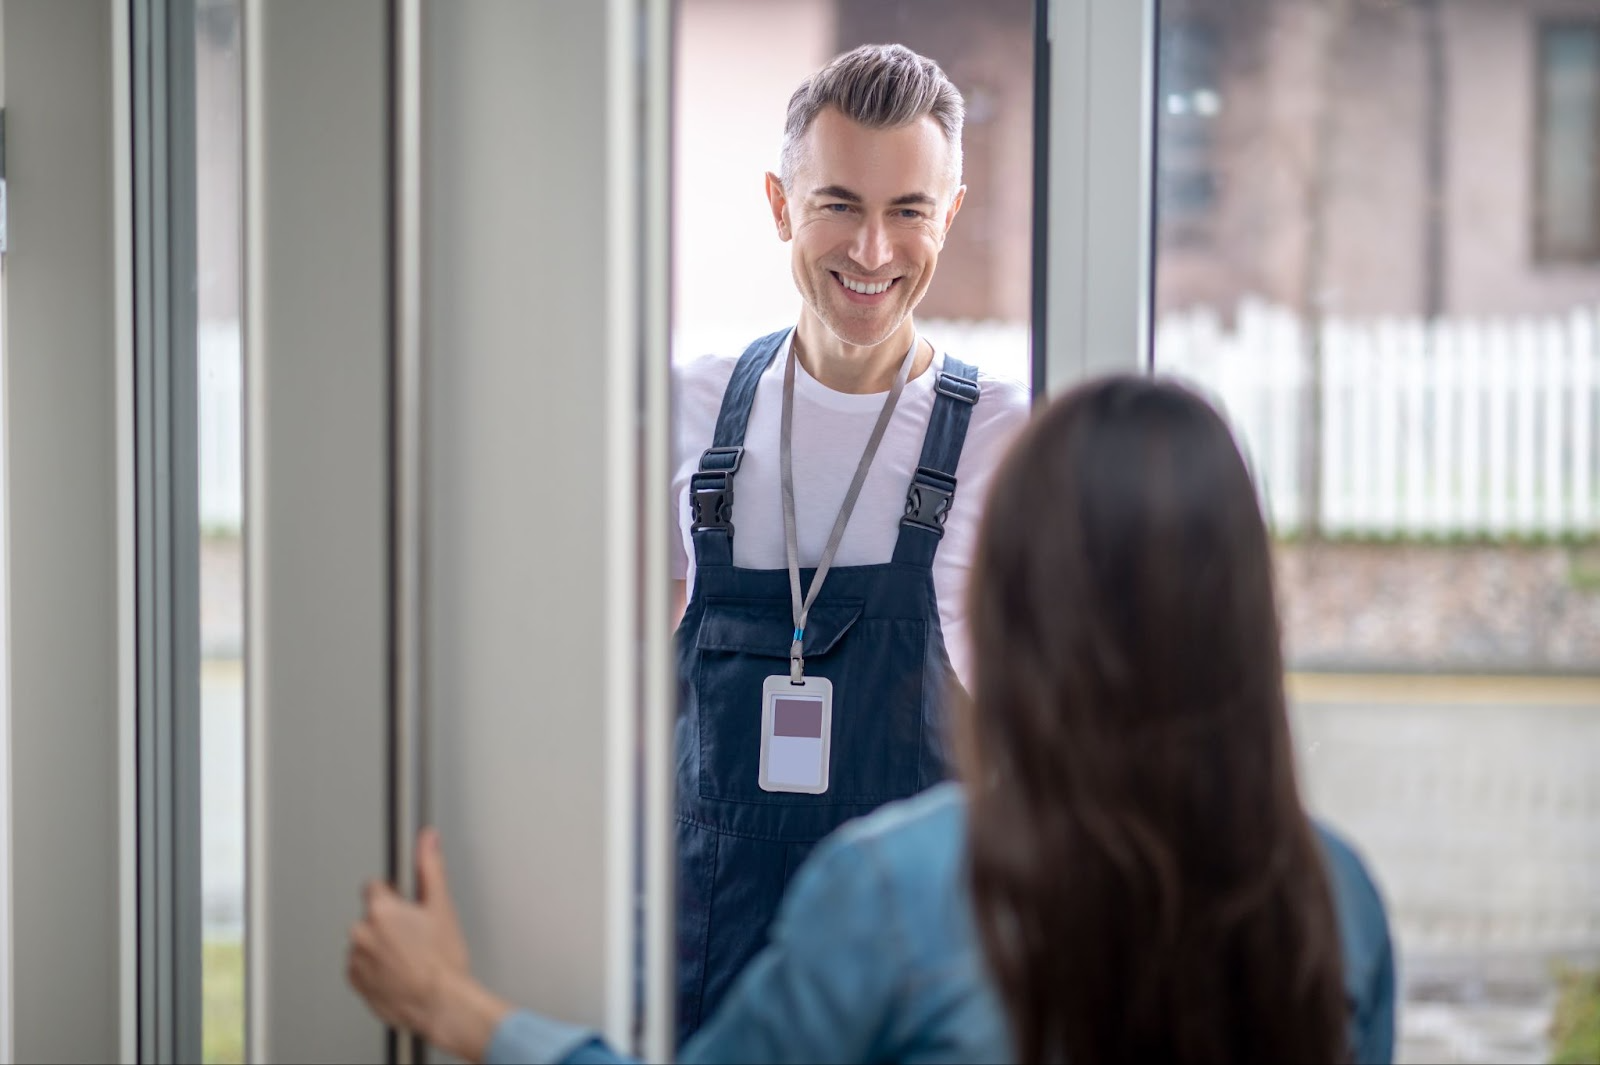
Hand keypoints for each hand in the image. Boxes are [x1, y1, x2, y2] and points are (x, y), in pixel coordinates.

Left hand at [347, 828, 505, 1055]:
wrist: (441, 1004)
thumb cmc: (443, 962)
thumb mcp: (442, 908)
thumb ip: (430, 867)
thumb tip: (427, 839)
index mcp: (381, 910)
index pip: (375, 887)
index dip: (395, 896)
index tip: (407, 907)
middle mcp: (362, 933)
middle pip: (371, 916)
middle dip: (389, 923)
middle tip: (415, 937)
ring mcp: (356, 960)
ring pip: (366, 942)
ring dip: (381, 946)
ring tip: (409, 958)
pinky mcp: (355, 983)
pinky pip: (362, 967)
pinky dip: (376, 968)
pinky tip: (400, 972)